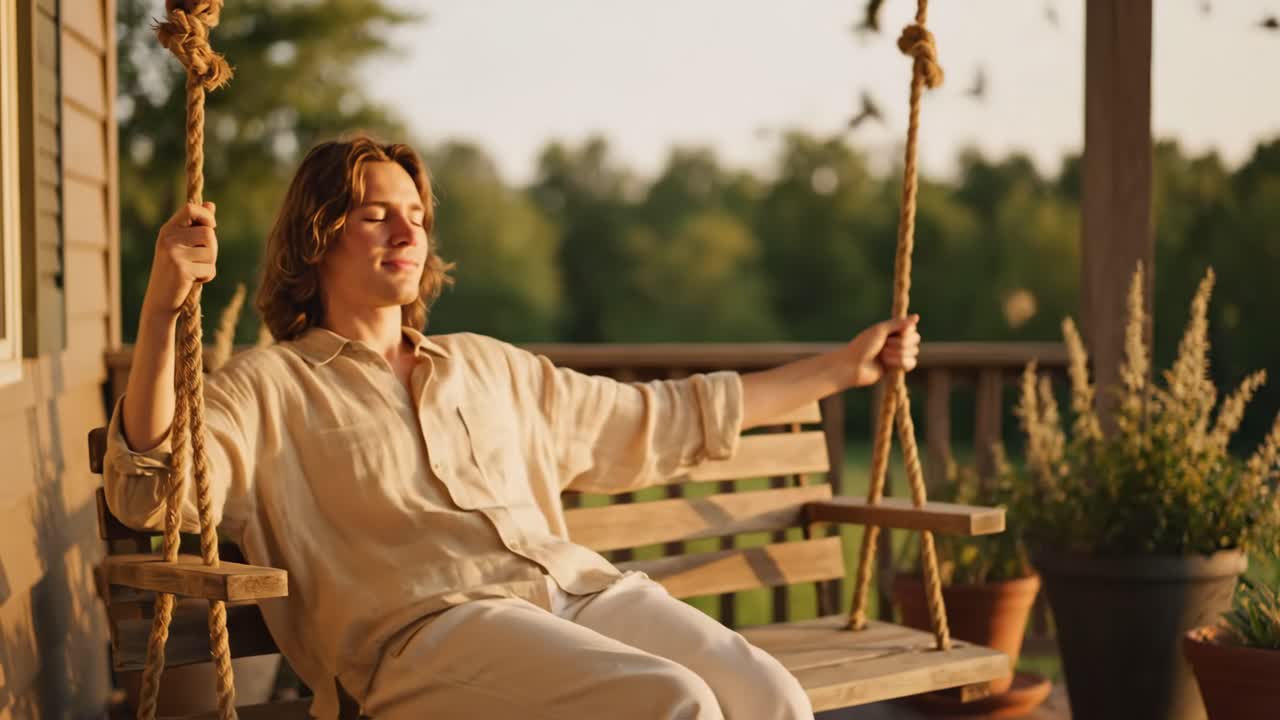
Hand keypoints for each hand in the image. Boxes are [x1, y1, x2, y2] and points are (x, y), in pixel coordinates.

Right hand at [141, 202, 217, 319]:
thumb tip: (211, 205)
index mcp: (168, 230)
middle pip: (209, 233)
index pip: (191, 209)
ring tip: (195, 270)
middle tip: (200, 260)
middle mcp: (168, 238)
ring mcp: (174, 253)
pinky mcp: (182, 269)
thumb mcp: (183, 245)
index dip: (207, 216)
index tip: (211, 227)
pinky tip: (193, 280)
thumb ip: (196, 226)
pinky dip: (207, 276)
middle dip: (212, 248)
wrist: (160, 300)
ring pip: (212, 251)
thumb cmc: (175, 271)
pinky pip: (210, 268)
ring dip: (210, 263)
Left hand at [841, 314, 920, 387]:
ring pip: (913, 352)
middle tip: (883, 346)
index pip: (912, 328)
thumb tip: (917, 317)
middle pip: (915, 339)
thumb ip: (899, 323)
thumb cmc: (863, 346)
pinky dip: (900, 363)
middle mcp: (896, 340)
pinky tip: (887, 364)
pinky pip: (911, 364)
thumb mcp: (880, 330)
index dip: (906, 332)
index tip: (892, 334)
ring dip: (897, 354)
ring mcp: (897, 354)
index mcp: (892, 330)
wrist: (853, 366)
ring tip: (882, 356)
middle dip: (900, 344)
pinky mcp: (897, 367)